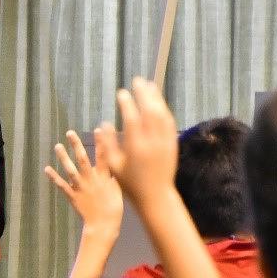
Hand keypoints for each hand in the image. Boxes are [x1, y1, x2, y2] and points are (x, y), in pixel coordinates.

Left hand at [45, 130, 122, 239]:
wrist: (103, 225)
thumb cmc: (114, 208)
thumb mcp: (119, 189)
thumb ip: (115, 175)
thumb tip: (116, 162)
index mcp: (104, 176)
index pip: (103, 155)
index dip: (101, 142)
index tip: (99, 128)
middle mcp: (91, 179)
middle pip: (82, 159)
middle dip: (76, 145)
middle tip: (69, 132)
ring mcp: (80, 187)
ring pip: (70, 169)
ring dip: (63, 157)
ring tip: (57, 145)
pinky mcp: (73, 195)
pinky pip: (62, 185)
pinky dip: (54, 177)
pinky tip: (47, 169)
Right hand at [94, 78, 178, 212]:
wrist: (156, 196)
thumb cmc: (131, 183)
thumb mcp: (114, 166)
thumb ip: (108, 144)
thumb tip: (104, 123)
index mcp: (135, 148)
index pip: (132, 119)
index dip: (126, 104)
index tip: (121, 93)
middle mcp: (152, 143)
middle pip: (149, 111)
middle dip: (143, 94)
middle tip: (137, 81)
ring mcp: (164, 143)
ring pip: (161, 114)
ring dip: (155, 98)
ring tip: (149, 85)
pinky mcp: (172, 144)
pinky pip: (169, 123)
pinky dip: (163, 109)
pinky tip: (158, 102)